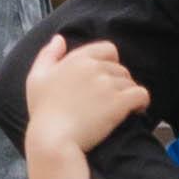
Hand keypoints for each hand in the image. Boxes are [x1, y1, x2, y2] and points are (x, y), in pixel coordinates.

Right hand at [23, 33, 154, 156]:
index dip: (110, 63)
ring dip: (128, 95)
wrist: (52, 140)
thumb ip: (48, 55)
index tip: (105, 80)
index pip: (108, 49)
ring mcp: (108, 84)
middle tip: (110, 100)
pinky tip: (137, 111)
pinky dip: (142, 102)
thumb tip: (60, 38)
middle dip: (118, 82)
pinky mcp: (119, 102)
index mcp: (77, 59)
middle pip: (120, 68)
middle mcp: (94, 67)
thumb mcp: (36, 78)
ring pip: (130, 83)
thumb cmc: (43, 112)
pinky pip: (141, 95)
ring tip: (120, 110)